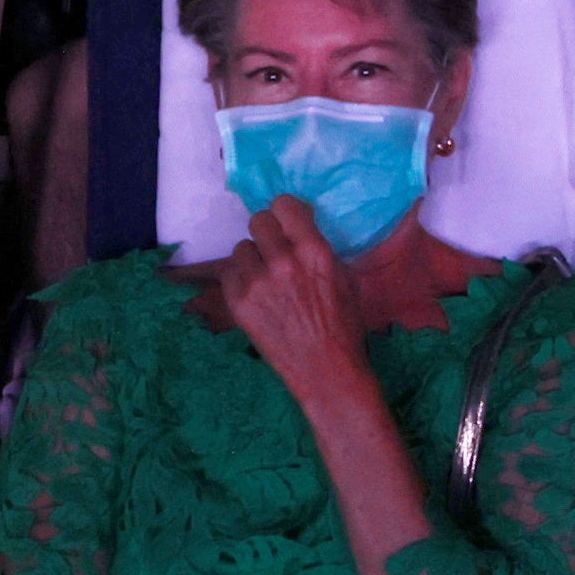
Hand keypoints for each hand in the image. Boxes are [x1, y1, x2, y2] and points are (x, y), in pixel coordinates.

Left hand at [204, 194, 378, 403]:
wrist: (326, 369)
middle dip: (268, 232)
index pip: (283, 205)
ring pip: (242, 248)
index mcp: (314, 251)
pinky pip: (229, 274)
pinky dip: (241, 280)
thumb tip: (300, 225)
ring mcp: (257, 282)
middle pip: (258, 221)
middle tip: (275, 250)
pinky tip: (256, 295)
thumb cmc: (344, 325)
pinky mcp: (239, 303)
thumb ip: (320, 248)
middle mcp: (283, 261)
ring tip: (266, 278)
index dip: (285, 212)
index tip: (288, 222)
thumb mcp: (345, 278)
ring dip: (253, 258)